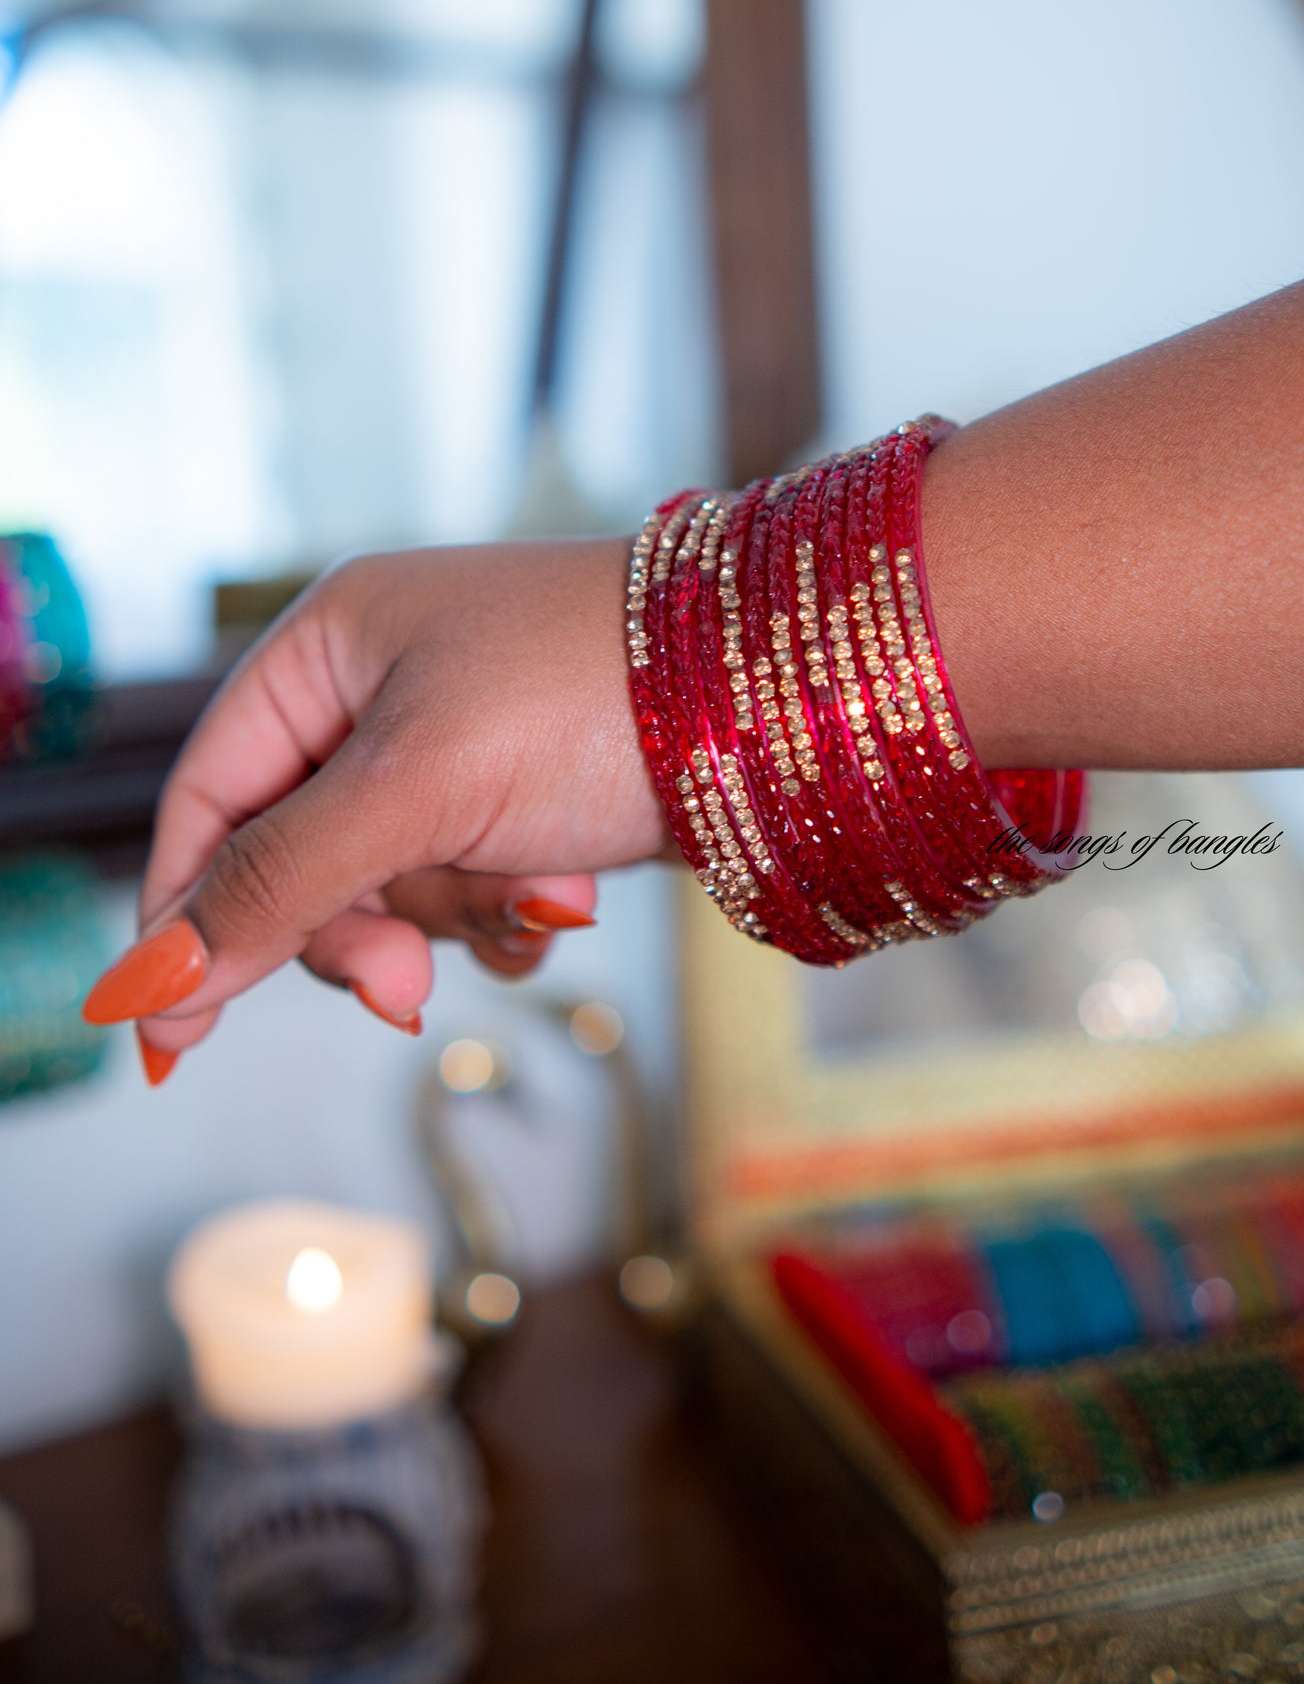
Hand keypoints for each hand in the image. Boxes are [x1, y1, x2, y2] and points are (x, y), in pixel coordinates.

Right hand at [84, 539, 668, 1069]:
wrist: (777, 694)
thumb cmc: (590, 696)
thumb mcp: (415, 789)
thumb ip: (280, 884)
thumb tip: (146, 985)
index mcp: (329, 645)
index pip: (210, 797)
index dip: (184, 915)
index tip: (163, 1037)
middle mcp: (382, 689)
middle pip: (297, 862)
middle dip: (364, 924)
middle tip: (404, 987)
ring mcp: (458, 746)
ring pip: (389, 890)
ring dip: (457, 915)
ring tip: (544, 891)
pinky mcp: (526, 798)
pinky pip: (467, 895)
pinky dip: (509, 917)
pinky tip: (565, 905)